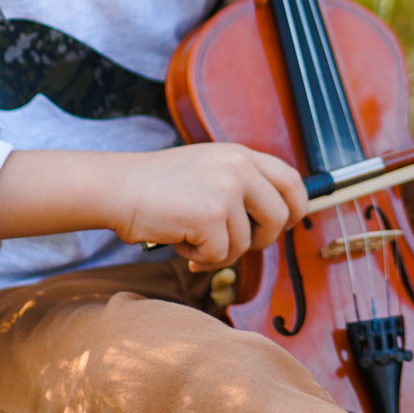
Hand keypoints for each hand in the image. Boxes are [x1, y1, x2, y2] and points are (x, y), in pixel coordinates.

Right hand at [116, 143, 307, 270]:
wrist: (118, 188)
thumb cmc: (157, 187)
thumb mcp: (208, 170)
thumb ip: (240, 185)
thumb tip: (275, 220)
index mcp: (240, 155)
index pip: (292, 180)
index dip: (295, 208)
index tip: (283, 226)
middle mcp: (238, 168)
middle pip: (279, 217)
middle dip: (261, 240)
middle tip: (232, 244)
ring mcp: (225, 191)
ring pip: (245, 243)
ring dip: (218, 251)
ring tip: (190, 237)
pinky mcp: (209, 216)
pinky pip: (219, 255)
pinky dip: (198, 257)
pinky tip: (179, 241)